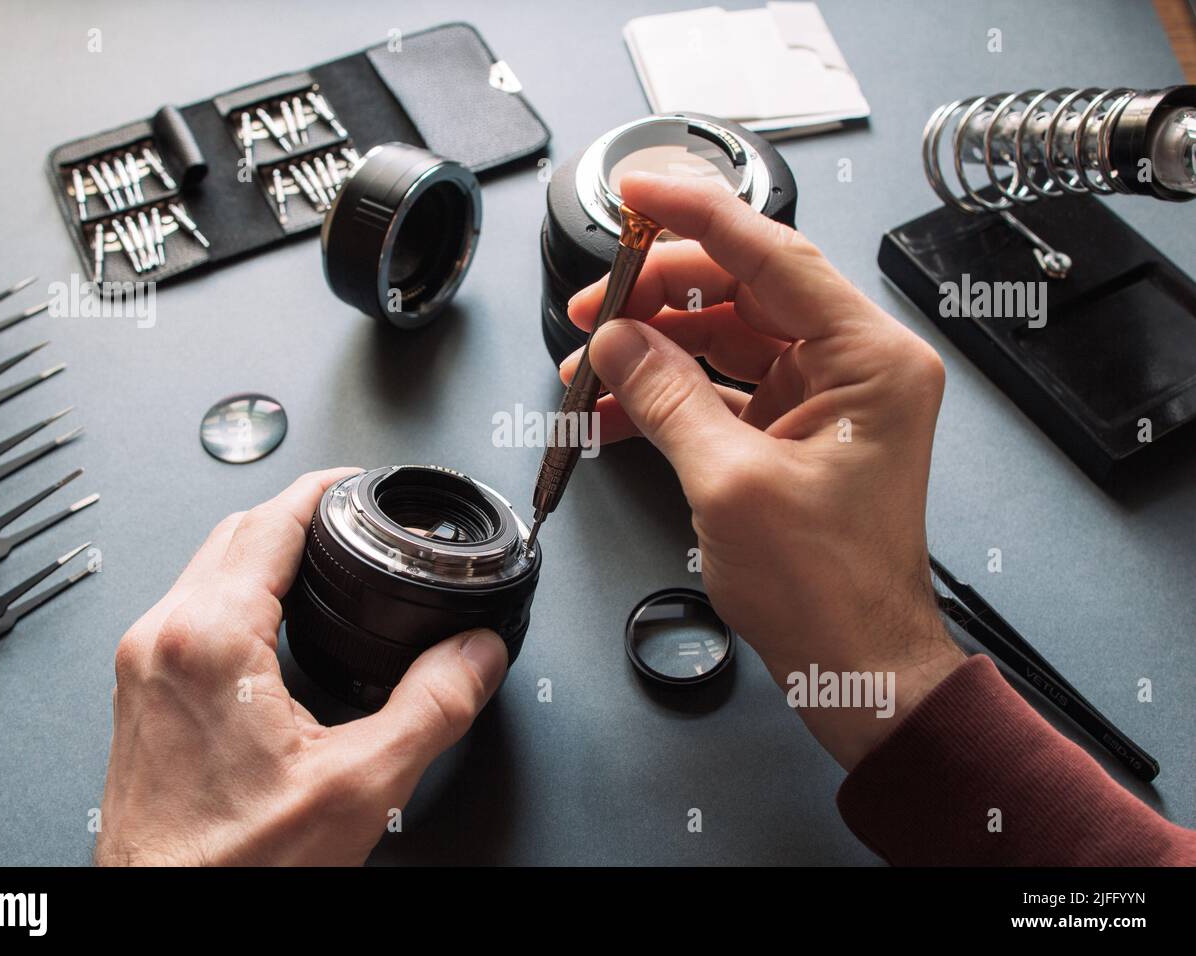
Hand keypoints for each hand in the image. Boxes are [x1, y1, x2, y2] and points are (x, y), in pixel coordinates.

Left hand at [96, 468, 507, 865]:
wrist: (165, 919)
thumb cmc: (233, 868)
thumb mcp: (359, 786)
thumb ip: (432, 707)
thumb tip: (476, 654)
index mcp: (209, 639)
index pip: (271, 521)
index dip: (324, 489)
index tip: (359, 483)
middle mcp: (162, 639)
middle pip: (234, 532)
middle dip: (298, 513)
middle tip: (352, 517)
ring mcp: (143, 665)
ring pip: (206, 567)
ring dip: (265, 550)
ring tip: (324, 558)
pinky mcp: (141, 692)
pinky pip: (190, 606)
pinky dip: (238, 589)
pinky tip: (275, 619)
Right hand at [564, 173, 964, 769]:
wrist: (856, 665)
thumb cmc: (828, 591)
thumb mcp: (730, 483)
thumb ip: (668, 396)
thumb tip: (617, 340)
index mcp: (869, 361)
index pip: (772, 253)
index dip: (695, 215)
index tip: (637, 191)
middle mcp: (857, 366)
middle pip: (744, 289)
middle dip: (659, 293)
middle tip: (593, 304)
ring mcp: (827, 398)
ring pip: (726, 337)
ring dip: (654, 347)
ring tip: (589, 366)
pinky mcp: (797, 431)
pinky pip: (724, 387)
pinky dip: (669, 394)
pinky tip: (614, 411)